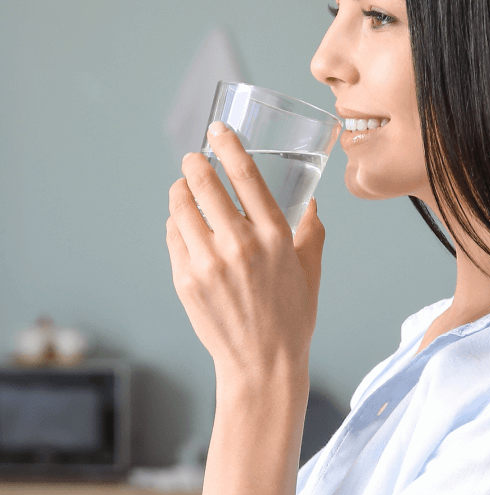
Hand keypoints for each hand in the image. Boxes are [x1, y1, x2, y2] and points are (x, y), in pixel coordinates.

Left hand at [166, 122, 324, 383]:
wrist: (261, 364)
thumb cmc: (291, 319)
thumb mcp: (310, 272)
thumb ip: (311, 234)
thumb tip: (312, 205)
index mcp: (275, 237)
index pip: (246, 176)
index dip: (228, 145)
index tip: (218, 130)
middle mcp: (240, 245)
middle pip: (204, 184)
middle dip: (194, 163)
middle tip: (193, 158)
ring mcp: (208, 263)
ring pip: (181, 207)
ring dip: (180, 190)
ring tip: (184, 188)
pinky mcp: (185, 280)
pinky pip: (173, 237)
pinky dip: (176, 223)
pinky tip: (184, 224)